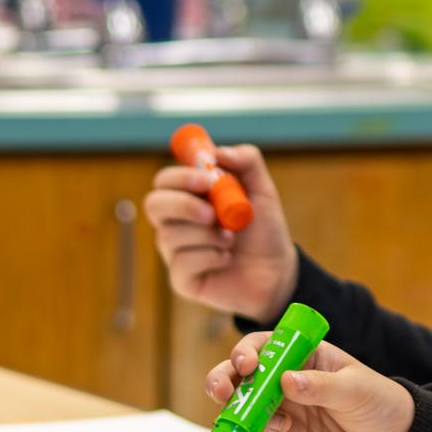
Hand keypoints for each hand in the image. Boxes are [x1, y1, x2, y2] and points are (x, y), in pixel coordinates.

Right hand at [144, 144, 297, 319]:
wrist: (278, 271)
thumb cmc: (264, 230)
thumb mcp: (263, 191)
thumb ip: (247, 162)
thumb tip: (217, 152)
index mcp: (190, 198)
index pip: (165, 181)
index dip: (180, 177)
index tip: (206, 179)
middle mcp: (176, 223)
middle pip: (153, 204)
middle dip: (182, 205)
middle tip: (212, 213)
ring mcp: (175, 251)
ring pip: (169, 235)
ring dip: (208, 235)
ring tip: (231, 240)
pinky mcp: (181, 279)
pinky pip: (182, 264)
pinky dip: (211, 257)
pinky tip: (227, 259)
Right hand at [203, 333, 414, 431]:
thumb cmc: (378, 402)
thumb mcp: (354, 388)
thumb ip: (321, 386)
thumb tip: (286, 380)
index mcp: (301, 356)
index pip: (262, 346)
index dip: (245, 352)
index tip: (246, 366)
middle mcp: (283, 382)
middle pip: (239, 378)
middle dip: (222, 383)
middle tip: (222, 394)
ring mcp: (282, 412)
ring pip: (243, 413)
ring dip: (251, 421)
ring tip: (286, 428)